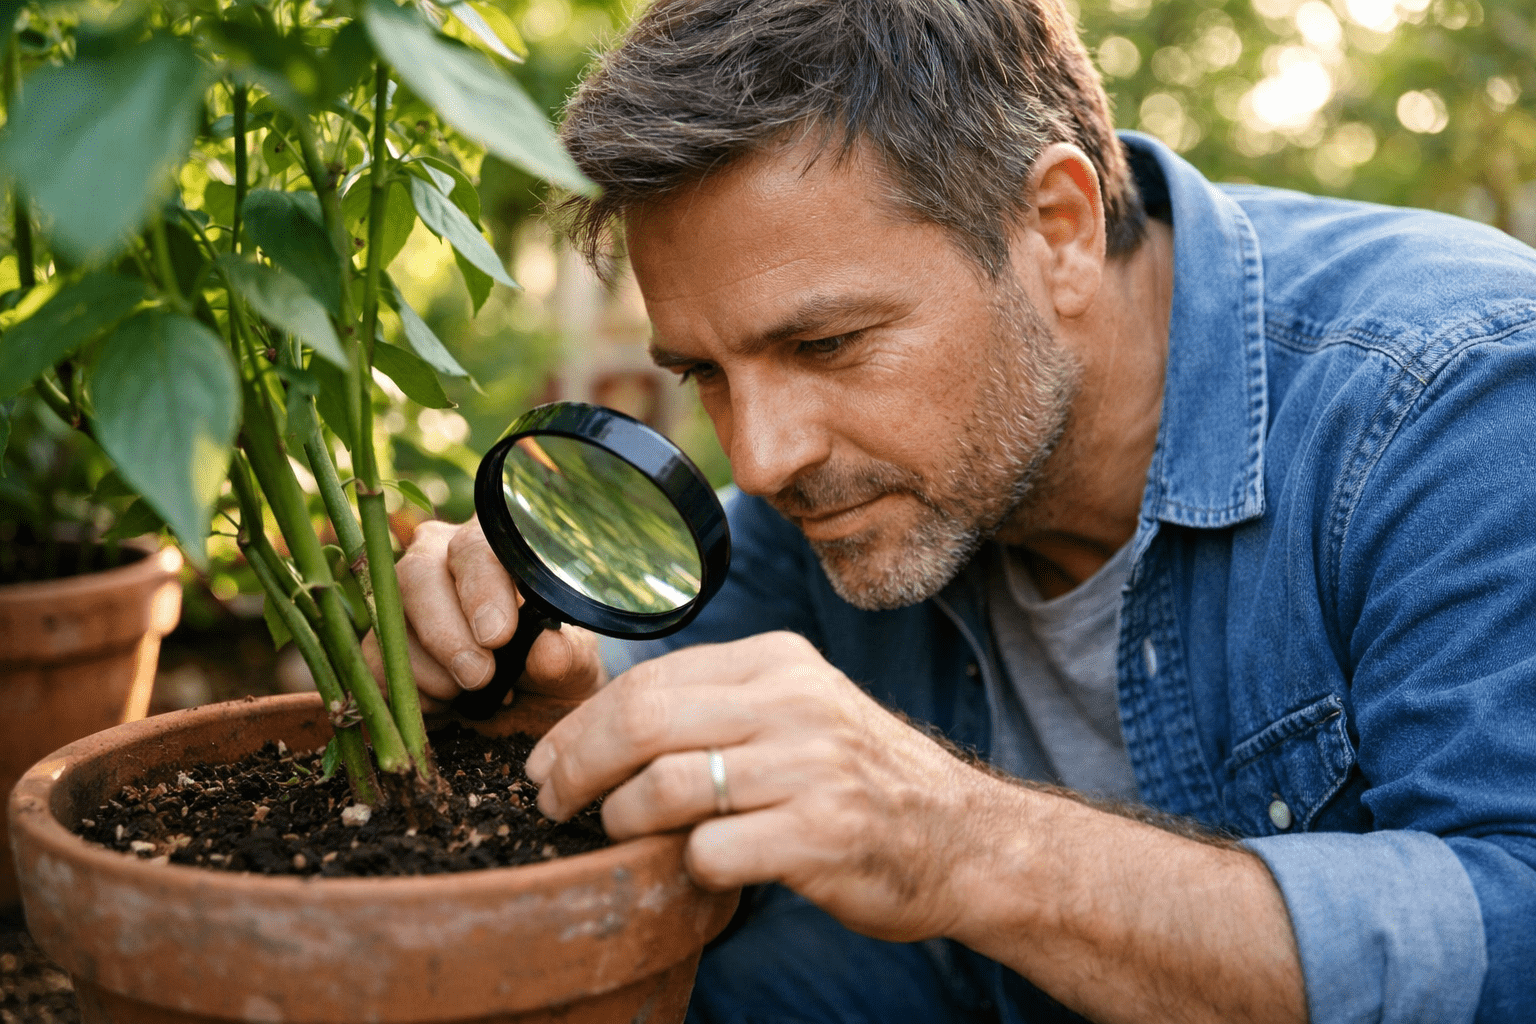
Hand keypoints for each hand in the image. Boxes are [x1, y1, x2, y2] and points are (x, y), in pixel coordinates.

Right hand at [363, 517, 605, 710]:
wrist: (528, 701)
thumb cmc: (552, 664)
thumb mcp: (572, 663)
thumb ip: (564, 655)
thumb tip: (547, 651)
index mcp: (493, 547)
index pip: (475, 548)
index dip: (481, 590)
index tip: (497, 636)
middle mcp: (438, 558)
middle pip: (417, 576)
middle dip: (446, 634)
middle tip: (478, 676)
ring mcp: (402, 599)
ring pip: (390, 622)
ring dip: (430, 672)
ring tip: (473, 694)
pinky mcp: (380, 641)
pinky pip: (375, 662)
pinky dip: (410, 693)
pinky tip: (448, 702)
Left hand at [523, 631, 1003, 941]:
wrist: (962, 837)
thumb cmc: (860, 778)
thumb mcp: (799, 709)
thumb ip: (719, 705)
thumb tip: (606, 727)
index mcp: (778, 663)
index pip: (650, 680)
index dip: (581, 726)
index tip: (548, 762)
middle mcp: (794, 703)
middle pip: (642, 722)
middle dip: (576, 767)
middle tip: (550, 802)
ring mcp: (810, 768)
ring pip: (664, 786)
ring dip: (621, 820)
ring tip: (619, 837)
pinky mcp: (821, 835)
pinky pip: (711, 851)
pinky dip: (686, 866)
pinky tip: (698, 868)